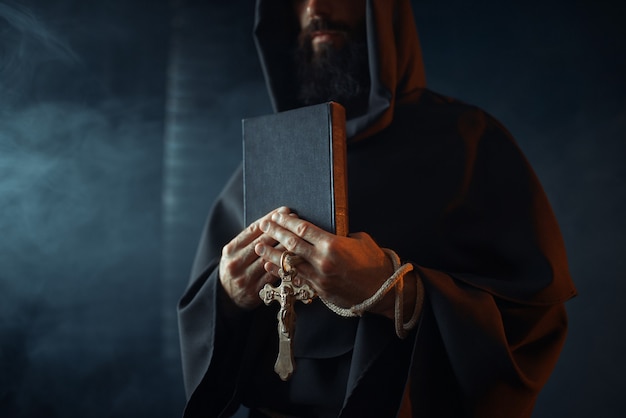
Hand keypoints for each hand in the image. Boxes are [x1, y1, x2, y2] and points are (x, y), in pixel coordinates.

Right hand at [219, 207, 290, 309]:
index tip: (285, 210)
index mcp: (230, 250)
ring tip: (300, 236)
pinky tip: (297, 256)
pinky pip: (274, 275)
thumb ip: (250, 238)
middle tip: (297, 219)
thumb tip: (274, 219)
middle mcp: (236, 263)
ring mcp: (245, 278)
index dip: (271, 218)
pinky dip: (286, 264)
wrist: (226, 296)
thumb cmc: (236, 267)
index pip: (253, 229)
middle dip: (282, 228)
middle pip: (263, 242)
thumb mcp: (235, 252)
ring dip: (287, 245)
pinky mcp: (256, 291)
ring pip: (271, 258)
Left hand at [254, 207, 397, 316]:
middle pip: (292, 243)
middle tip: (263, 225)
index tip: (276, 215)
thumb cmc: (374, 262)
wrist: (382, 290)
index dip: (287, 221)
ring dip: (271, 254)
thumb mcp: (359, 240)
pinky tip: (270, 266)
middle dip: (275, 233)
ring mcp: (319, 277)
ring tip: (259, 246)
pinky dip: (281, 271)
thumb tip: (324, 231)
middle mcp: (323, 260)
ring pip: (289, 263)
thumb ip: (340, 235)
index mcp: (333, 244)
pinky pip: (296, 278)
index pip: (303, 229)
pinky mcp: (319, 290)